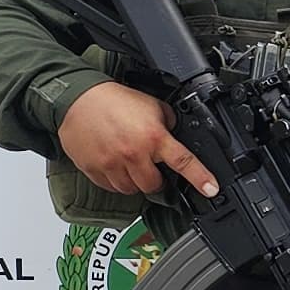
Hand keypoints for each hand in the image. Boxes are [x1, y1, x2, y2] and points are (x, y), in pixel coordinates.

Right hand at [57, 81, 217, 198]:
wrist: (77, 99)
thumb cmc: (113, 101)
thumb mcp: (152, 105)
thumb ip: (168, 123)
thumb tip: (177, 136)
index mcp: (153, 137)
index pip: (183, 162)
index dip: (200, 178)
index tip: (211, 190)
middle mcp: (134, 154)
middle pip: (153, 186)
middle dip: (155, 179)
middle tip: (149, 165)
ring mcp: (112, 165)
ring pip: (131, 190)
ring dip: (134, 181)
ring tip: (129, 162)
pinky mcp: (94, 170)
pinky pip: (110, 187)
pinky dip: (115, 180)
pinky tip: (114, 163)